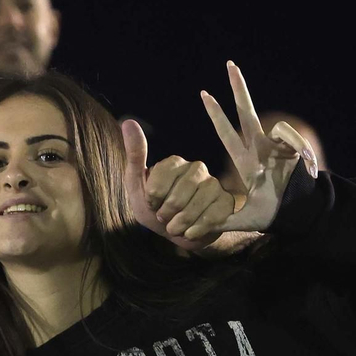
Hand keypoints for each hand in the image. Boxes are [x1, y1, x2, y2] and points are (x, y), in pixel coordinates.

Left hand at [120, 121, 235, 250]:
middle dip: (165, 215)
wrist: (178, 233)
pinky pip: (209, 220)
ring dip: (178, 225)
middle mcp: (197, 168)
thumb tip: (129, 122)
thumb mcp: (137, 185)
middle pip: (176, 199)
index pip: (158, 183)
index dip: (152, 200)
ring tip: (176, 225)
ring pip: (193, 210)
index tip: (152, 203)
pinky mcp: (227, 203)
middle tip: (164, 217)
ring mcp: (214, 185)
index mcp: (175, 162)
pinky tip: (191, 231)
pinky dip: (194, 231)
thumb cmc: (155, 208)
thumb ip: (135, 155)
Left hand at [202, 62, 316, 232]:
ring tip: (290, 166)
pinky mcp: (296, 149)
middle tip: (229, 63)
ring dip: (285, 144)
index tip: (204, 93)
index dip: (216, 113)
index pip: (227, 131)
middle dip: (239, 88)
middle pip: (248, 110)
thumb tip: (187, 236)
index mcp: (246, 159)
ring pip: (277, 126)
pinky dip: (297, 148)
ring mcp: (279, 146)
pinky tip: (304, 164)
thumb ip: (216, 222)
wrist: (300, 216)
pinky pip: (292, 138)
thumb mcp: (239, 218)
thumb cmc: (272, 214)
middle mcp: (261, 147)